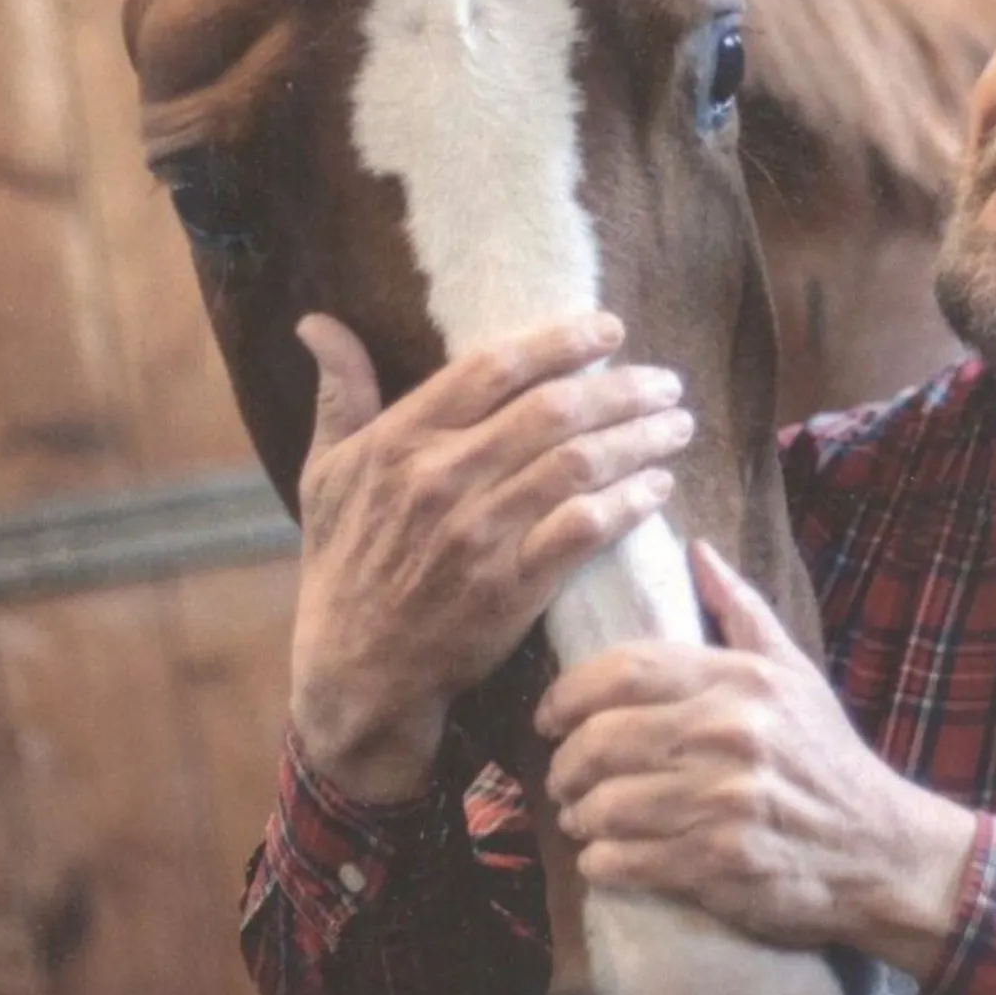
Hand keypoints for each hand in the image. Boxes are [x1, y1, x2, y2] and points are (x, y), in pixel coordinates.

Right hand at [289, 309, 695, 802]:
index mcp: (401, 442)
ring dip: (638, 440)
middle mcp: (441, 479)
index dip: (560, 342)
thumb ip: (339, 396)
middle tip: (665, 381)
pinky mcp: (509, 588)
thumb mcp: (325, 475)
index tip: (610, 328)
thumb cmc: (342, 566)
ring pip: (577, 466)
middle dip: (621, 389)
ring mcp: (477, 535)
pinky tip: (658, 488)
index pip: (493, 368)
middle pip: (551, 412)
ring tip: (677, 426)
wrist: (354, 671)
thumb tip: (318, 323)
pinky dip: (628, 503)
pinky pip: (583, 531)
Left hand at [536, 540, 977, 979]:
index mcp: (740, 680)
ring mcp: (725, 801)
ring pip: (605, 805)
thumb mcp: (794, 673)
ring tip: (582, 819)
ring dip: (580, 817)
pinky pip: (627, 861)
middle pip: (602, 740)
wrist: (882, 850)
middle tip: (562, 777)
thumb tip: (696, 550)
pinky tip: (606, 859)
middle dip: (565, 763)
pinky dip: (602, 863)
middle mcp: (730, 733)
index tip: (549, 715)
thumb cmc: (826, 758)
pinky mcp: (721, 862)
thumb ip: (740, 611)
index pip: (624, 669)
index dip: (568, 693)